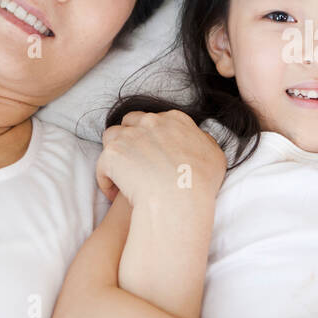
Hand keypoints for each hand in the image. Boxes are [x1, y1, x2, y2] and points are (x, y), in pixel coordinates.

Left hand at [95, 110, 225, 210]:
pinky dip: (107, 179)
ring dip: (116, 152)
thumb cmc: (201, 181)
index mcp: (175, 120)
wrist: (179, 197)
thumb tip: (199, 139)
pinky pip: (102, 165)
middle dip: (131, 138)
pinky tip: (116, 193)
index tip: (154, 152)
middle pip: (131, 122)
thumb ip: (204, 142)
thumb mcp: (215, 154)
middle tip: (136, 161)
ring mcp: (129, 136)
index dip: (152, 136)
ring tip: (122, 173)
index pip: (156, 119)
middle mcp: (150, 122)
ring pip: (112, 136)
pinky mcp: (112, 154)